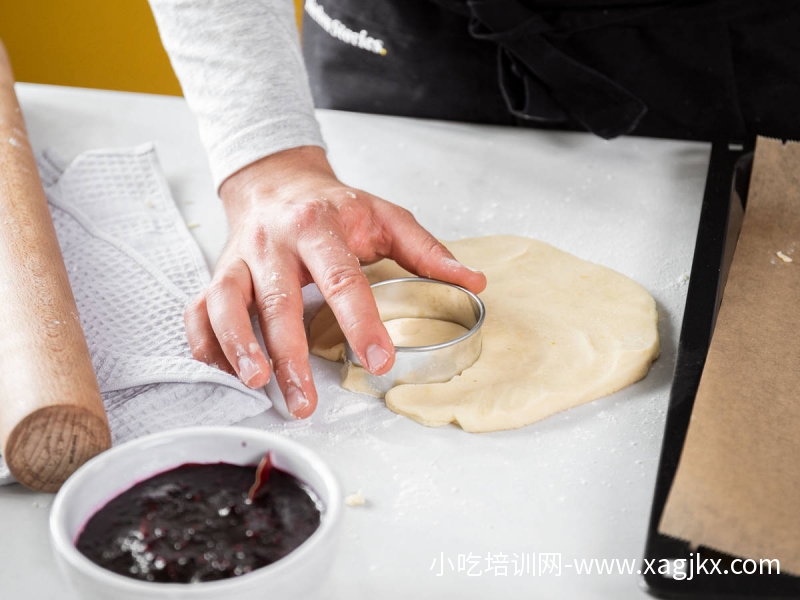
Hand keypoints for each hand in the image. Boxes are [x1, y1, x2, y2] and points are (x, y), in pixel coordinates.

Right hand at [184, 146, 485, 417]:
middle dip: (291, 354)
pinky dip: (206, 342)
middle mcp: (273, 241)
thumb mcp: (384, 216)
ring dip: (238, 346)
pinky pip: (199, 310)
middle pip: (277, 301)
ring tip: (257, 384)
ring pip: (225, 303)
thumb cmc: (334, 205)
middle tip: (306, 400)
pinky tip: (227, 371)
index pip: (342, 278)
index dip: (361, 322)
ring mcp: (239, 259)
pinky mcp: (218, 274)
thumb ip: (425, 250)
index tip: (379, 361)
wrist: (277, 182)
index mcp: (318, 224)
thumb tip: (473, 282)